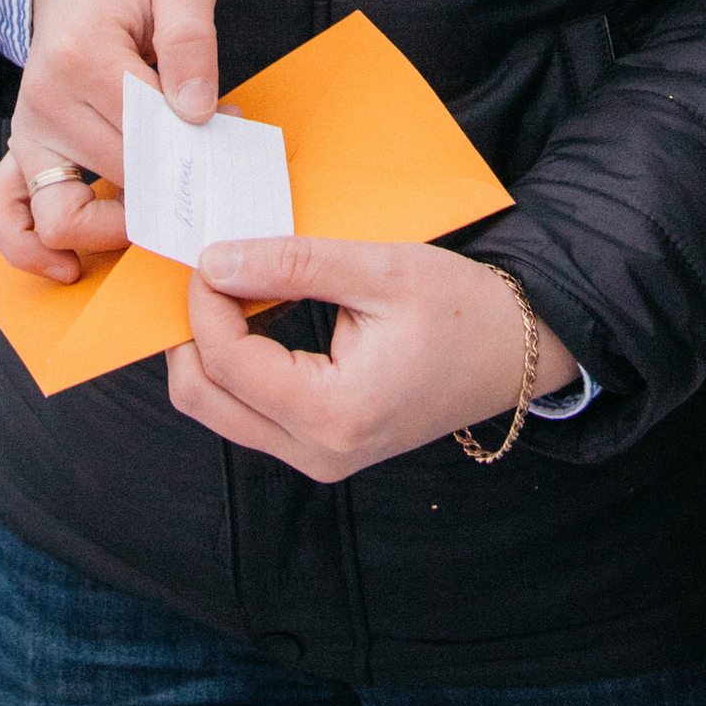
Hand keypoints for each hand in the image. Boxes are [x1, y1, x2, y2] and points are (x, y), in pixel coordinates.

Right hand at [0, 0, 218, 284]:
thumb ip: (191, 39)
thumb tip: (196, 113)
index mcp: (84, 55)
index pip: (149, 132)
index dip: (198, 146)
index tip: (233, 131)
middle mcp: (46, 100)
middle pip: (119, 179)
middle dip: (175, 185)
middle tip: (214, 169)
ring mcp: (28, 131)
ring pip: (63, 216)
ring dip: (114, 233)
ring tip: (161, 225)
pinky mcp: (23, 149)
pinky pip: (5, 213)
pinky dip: (30, 250)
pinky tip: (73, 268)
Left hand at [167, 238, 579, 482]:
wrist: (515, 351)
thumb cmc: (462, 308)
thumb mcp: (379, 270)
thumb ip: (292, 264)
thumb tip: (214, 261)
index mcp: (335, 414)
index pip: (228, 361)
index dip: (204, 300)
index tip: (212, 248)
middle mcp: (318, 453)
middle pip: (204, 398)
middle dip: (190, 330)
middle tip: (206, 269)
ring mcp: (318, 458)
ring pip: (219, 409)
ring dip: (208, 347)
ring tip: (227, 286)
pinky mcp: (321, 447)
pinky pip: (248, 412)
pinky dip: (235, 363)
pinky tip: (251, 313)